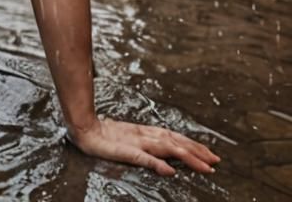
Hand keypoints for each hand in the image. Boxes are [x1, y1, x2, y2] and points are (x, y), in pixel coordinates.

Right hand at [69, 117, 219, 175]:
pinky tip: (169, 170)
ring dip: (187, 157)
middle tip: (216, 161)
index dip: (194, 145)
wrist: (81, 129)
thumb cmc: (103, 136)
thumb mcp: (127, 140)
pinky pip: (144, 158)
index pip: (175, 137)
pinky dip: (158, 163)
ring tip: (205, 166)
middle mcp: (145, 136)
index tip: (211, 155)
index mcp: (146, 133)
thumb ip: (144, 145)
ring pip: (168, 148)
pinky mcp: (125, 150)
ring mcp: (136, 142)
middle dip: (198, 152)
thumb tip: (164, 157)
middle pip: (177, 142)